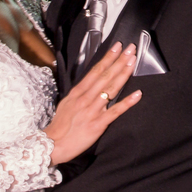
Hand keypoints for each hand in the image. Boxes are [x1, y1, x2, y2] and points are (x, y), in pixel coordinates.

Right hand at [44, 42, 140, 164]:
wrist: (53, 144)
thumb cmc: (61, 125)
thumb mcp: (67, 103)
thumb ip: (80, 92)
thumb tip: (91, 82)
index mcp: (78, 92)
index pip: (95, 71)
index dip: (108, 58)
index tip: (117, 47)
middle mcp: (86, 98)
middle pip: (105, 76)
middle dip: (119, 61)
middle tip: (131, 49)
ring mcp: (92, 110)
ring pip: (111, 89)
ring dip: (123, 74)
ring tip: (133, 62)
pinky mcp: (98, 124)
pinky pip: (115, 111)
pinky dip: (127, 102)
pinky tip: (137, 94)